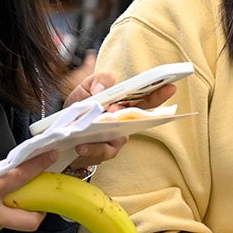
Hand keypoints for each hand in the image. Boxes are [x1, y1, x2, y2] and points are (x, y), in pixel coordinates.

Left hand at [61, 71, 180, 173]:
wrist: (62, 131)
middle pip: (145, 113)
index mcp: (123, 103)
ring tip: (97, 121)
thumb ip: (98, 80)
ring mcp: (118, 137)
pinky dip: (92, 147)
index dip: (158, 91)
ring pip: (123, 134)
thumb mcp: (85, 88)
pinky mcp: (106, 152)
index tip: (170, 84)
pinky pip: (104, 151)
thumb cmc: (79, 109)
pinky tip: (81, 145)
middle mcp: (125, 121)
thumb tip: (104, 89)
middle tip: (165, 93)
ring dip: (111, 127)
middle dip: (156, 102)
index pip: (145, 96)